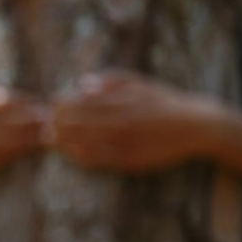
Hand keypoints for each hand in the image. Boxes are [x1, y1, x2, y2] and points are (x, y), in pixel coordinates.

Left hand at [52, 71, 231, 171]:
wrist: (196, 126)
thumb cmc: (163, 101)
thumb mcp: (138, 82)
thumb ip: (109, 81)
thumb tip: (81, 84)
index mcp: (118, 99)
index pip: (77, 101)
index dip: (59, 105)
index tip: (50, 106)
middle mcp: (118, 120)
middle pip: (75, 122)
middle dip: (55, 124)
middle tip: (44, 125)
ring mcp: (123, 141)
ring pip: (83, 142)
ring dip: (63, 142)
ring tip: (50, 140)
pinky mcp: (130, 160)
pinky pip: (99, 160)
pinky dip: (81, 156)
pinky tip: (71, 154)